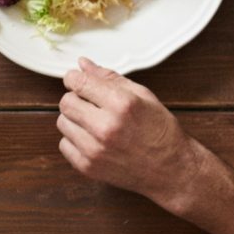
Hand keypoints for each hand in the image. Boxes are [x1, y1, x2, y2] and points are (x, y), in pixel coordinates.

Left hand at [58, 58, 198, 208]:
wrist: (171, 169)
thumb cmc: (160, 131)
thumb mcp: (143, 96)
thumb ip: (109, 78)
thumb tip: (82, 64)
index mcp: (122, 104)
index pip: (78, 82)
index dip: (74, 78)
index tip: (77, 80)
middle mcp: (106, 127)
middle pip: (66, 102)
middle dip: (76, 98)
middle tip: (92, 104)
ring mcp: (95, 150)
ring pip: (62, 122)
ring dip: (75, 120)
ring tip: (96, 123)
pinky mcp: (88, 167)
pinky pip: (64, 145)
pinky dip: (75, 140)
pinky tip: (94, 140)